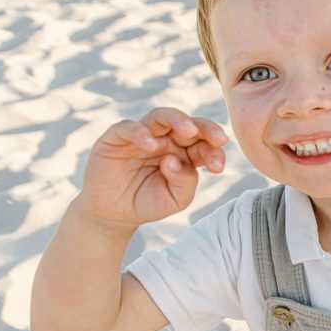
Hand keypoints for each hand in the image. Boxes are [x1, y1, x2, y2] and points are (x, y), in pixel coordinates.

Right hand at [77, 107, 229, 227]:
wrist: (113, 215)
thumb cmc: (148, 203)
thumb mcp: (175, 199)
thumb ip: (185, 182)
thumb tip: (175, 160)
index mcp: (184, 152)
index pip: (204, 143)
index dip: (214, 150)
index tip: (217, 167)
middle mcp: (165, 139)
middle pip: (187, 124)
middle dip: (205, 128)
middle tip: (217, 138)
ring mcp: (142, 135)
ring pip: (161, 116)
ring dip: (177, 119)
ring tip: (189, 131)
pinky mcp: (116, 138)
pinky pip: (128, 127)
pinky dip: (140, 133)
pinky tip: (150, 145)